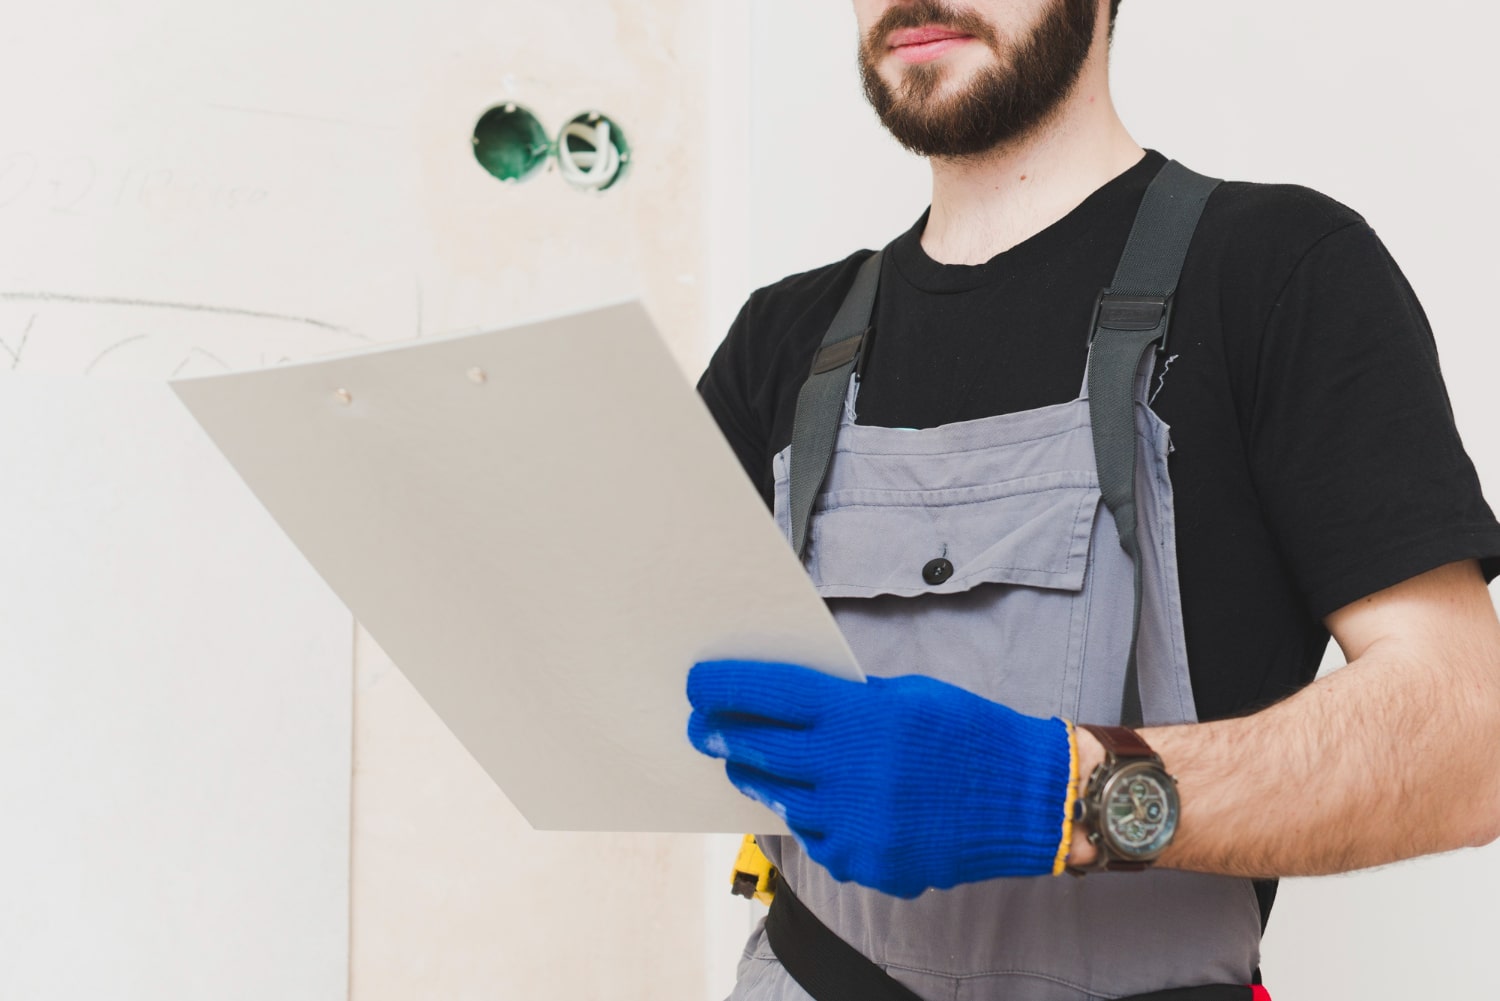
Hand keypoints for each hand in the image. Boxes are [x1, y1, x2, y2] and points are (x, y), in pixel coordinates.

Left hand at [686, 660, 1075, 897]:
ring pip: (778, 797)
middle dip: (720, 735)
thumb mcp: (904, 694)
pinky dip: (810, 817)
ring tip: (748, 763)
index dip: (724, 687)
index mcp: (857, 716)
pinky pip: (815, 837)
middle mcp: (848, 771)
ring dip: (757, 777)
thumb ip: (845, 699)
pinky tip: (821, 802)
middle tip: (703, 729)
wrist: (1026, 800)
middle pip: (757, 749)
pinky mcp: (863, 862)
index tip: (697, 684)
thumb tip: (784, 698)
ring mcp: (853, 823)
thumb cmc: (965, 734)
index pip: (767, 695)